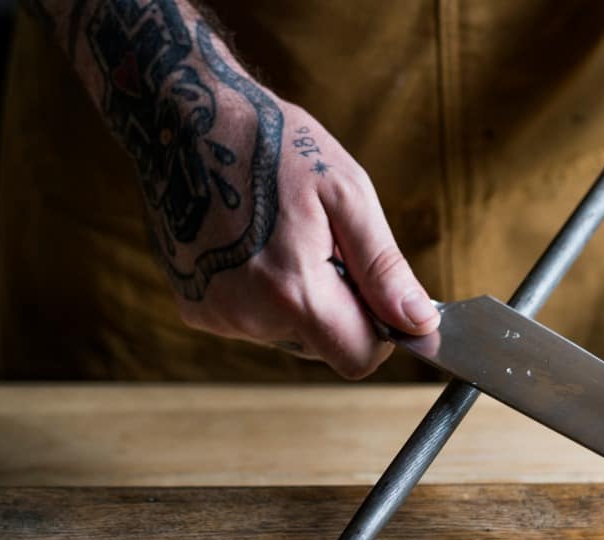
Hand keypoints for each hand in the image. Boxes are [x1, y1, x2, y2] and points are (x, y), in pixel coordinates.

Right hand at [126, 21, 436, 378]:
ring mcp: (216, 314)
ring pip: (291, 334)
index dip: (380, 333)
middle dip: (339, 308)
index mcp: (293, 291)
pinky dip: (267, 294)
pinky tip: (254, 243)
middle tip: (324, 245)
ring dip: (303, 299)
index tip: (377, 293)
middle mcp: (248, 316)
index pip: (357, 359)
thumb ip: (384, 268)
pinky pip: (255, 320)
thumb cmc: (274, 145)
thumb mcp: (347, 194)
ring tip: (285, 237)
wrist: (184, 117)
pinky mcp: (195, 307)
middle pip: (325, 347)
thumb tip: (419, 322)